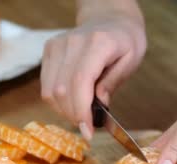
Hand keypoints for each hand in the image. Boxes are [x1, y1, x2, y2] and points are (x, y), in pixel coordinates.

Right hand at [40, 12, 145, 139]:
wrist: (109, 18)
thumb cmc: (124, 40)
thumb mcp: (131, 60)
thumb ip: (113, 83)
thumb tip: (98, 107)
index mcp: (98, 43)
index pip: (80, 82)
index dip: (81, 111)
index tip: (88, 131)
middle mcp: (72, 42)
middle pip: (61, 90)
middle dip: (73, 115)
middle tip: (87, 125)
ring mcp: (57, 46)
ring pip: (49, 91)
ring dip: (63, 110)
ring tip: (80, 113)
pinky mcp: (48, 51)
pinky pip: (46, 86)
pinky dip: (57, 101)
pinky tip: (71, 102)